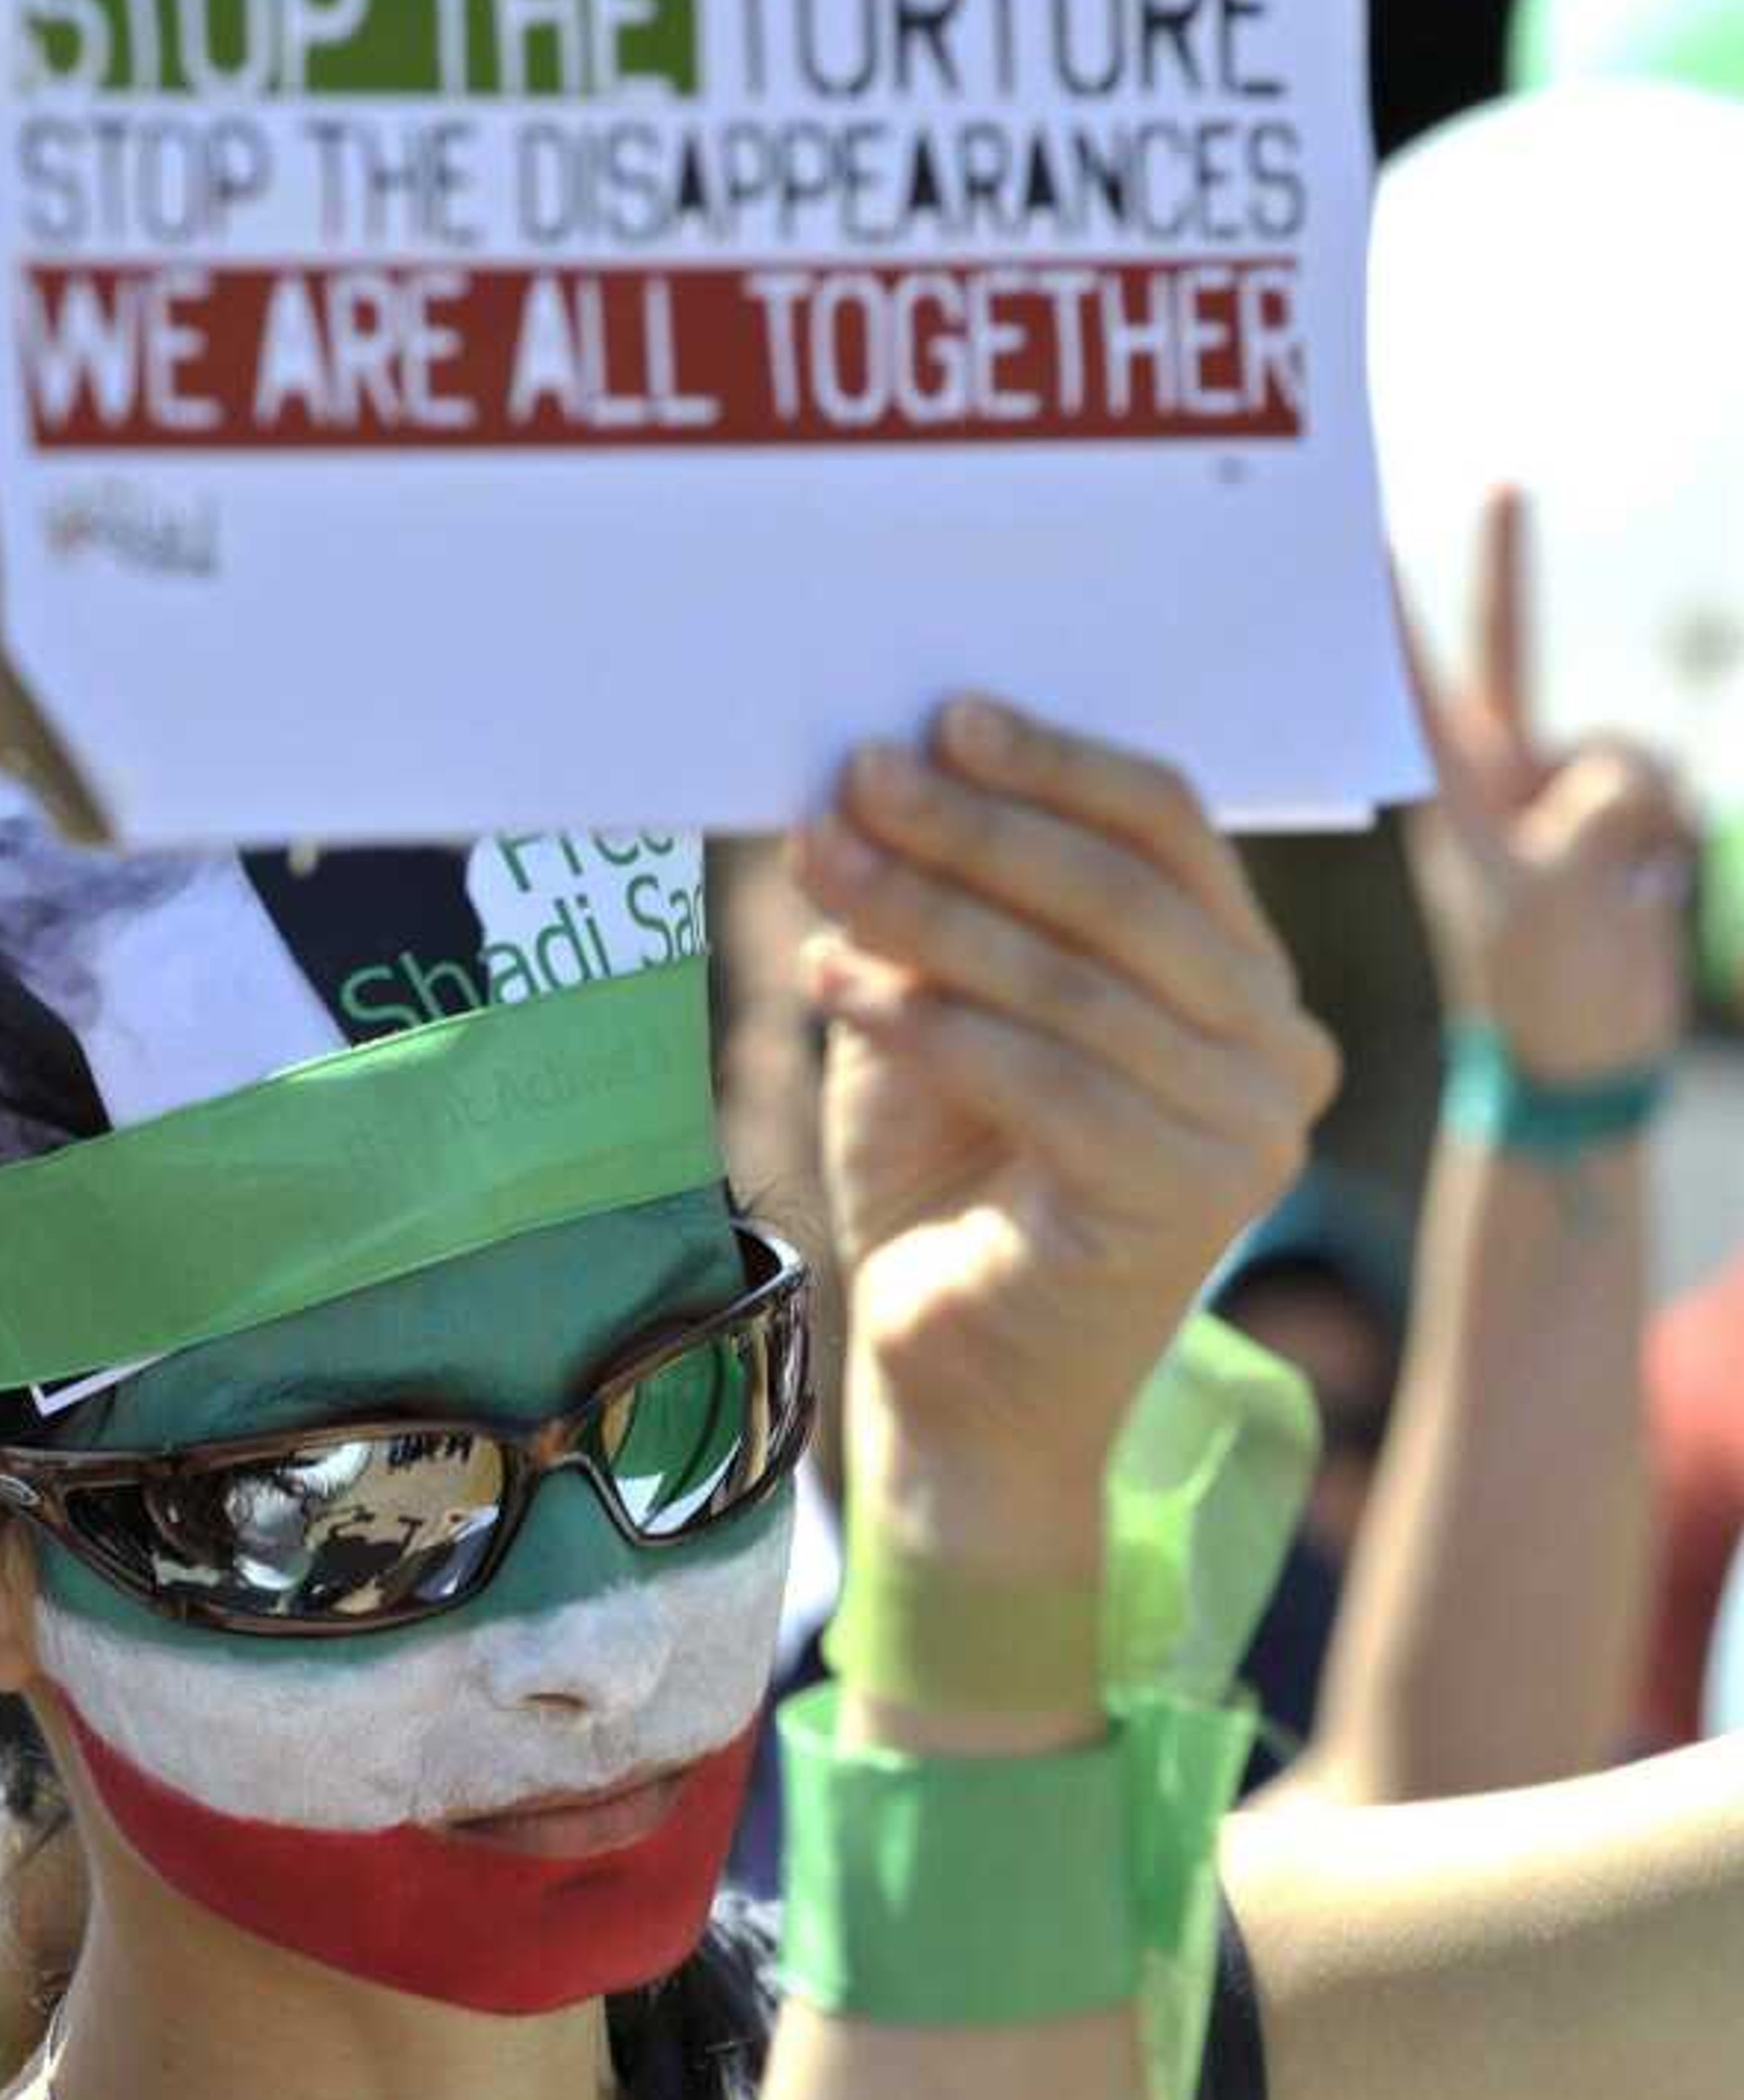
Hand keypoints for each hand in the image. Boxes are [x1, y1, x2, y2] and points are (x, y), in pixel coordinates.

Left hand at [794, 698, 1337, 1571]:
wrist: (958, 1382)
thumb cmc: (950, 1185)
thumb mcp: (946, 1014)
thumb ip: (955, 910)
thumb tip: (887, 771)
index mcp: (1244, 981)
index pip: (1172, 831)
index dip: (1056, 763)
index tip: (939, 717)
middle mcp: (1277, 1050)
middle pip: (1125, 893)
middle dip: (978, 825)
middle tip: (857, 782)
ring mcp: (1250, 1131)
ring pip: (1076, 980)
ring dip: (931, 911)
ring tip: (822, 870)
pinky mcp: (1187, 1200)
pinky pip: (1046, 1075)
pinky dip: (929, 1018)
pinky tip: (836, 986)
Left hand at [1407, 491, 1695, 1079]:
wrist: (1589, 1061)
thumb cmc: (1549, 996)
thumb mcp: (1560, 907)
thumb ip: (1591, 822)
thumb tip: (1615, 777)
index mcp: (1458, 799)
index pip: (1411, 686)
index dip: (1390, 615)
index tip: (1352, 543)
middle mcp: (1503, 775)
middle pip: (1506, 651)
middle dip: (1509, 570)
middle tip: (1499, 481)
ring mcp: (1562, 789)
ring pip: (1622, 741)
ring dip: (1642, 809)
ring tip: (1618, 886)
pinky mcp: (1617, 812)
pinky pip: (1662, 781)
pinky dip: (1667, 831)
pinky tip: (1647, 886)